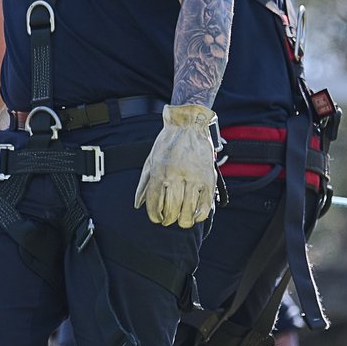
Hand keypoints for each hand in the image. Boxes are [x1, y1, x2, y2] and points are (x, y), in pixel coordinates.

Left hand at [135, 103, 220, 227]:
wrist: (188, 124)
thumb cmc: (167, 143)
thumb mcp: (150, 161)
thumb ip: (144, 184)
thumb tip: (138, 205)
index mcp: (160, 171)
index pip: (155, 202)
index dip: (155, 216)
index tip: (157, 219)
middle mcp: (176, 175)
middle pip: (172, 209)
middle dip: (169, 220)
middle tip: (169, 220)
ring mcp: (194, 177)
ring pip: (188, 209)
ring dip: (184, 220)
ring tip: (182, 220)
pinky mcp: (208, 178)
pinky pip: (205, 204)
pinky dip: (200, 215)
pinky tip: (195, 216)